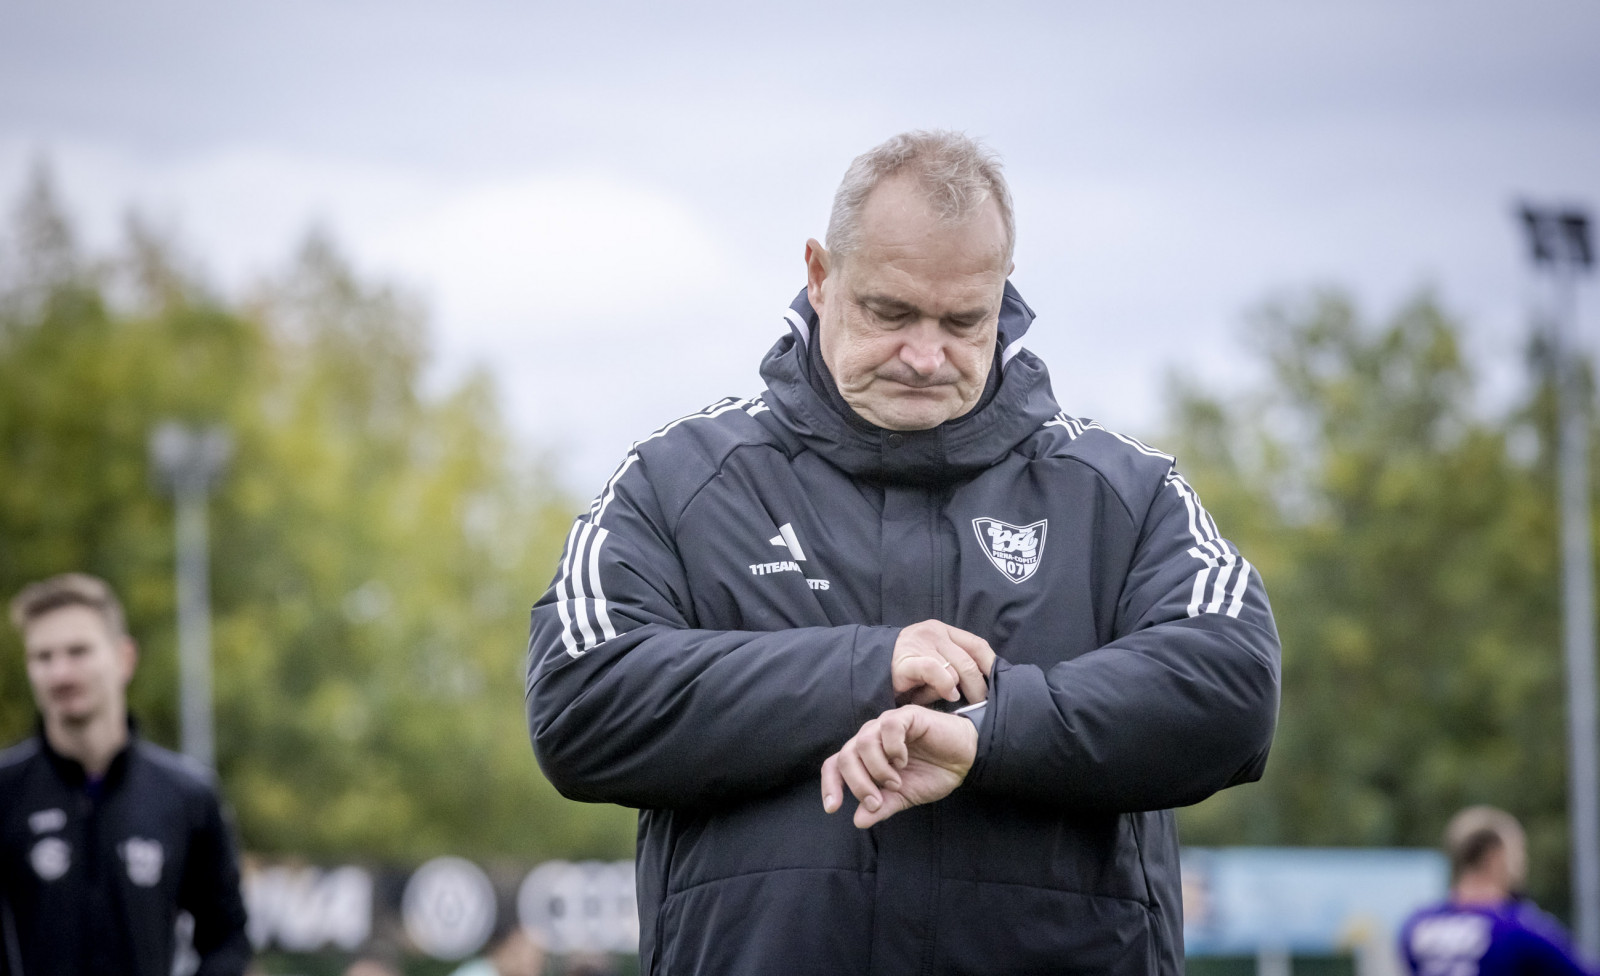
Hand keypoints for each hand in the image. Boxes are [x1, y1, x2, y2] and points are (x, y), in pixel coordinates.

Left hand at [820, 705, 977, 828]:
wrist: (965, 758)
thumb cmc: (932, 773)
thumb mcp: (904, 797)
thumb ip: (882, 807)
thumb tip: (858, 821)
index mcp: (866, 757)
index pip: (835, 765)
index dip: (830, 785)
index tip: (833, 808)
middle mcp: (872, 737)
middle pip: (845, 756)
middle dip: (857, 784)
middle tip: (877, 802)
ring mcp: (887, 725)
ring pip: (863, 742)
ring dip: (877, 769)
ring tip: (896, 782)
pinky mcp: (906, 716)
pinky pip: (888, 727)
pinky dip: (893, 748)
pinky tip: (903, 760)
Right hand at [891, 620, 994, 705]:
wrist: (867, 669)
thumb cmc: (905, 671)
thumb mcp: (933, 661)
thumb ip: (954, 665)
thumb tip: (984, 682)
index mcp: (943, 631)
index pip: (977, 645)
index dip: (991, 665)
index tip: (998, 684)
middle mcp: (934, 633)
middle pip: (969, 660)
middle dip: (980, 685)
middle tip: (982, 704)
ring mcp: (919, 644)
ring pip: (956, 667)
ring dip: (961, 689)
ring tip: (958, 702)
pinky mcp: (906, 661)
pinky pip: (935, 670)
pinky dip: (946, 684)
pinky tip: (948, 695)